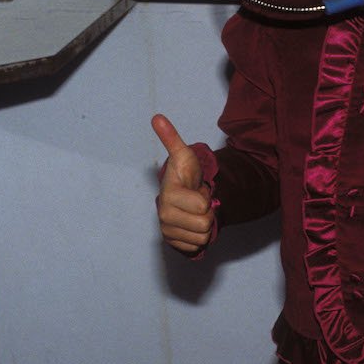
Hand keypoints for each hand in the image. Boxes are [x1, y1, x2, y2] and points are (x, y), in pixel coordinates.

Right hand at [153, 113, 214, 254]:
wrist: (185, 195)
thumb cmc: (185, 175)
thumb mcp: (183, 155)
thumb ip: (171, 138)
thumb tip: (157, 117)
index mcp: (167, 197)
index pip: (202, 205)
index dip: (204, 197)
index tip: (195, 190)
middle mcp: (164, 216)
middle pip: (204, 223)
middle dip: (206, 212)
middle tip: (197, 202)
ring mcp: (168, 232)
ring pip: (202, 236)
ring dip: (203, 224)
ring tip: (194, 212)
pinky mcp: (175, 245)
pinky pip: (197, 247)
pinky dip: (198, 237)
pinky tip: (192, 224)